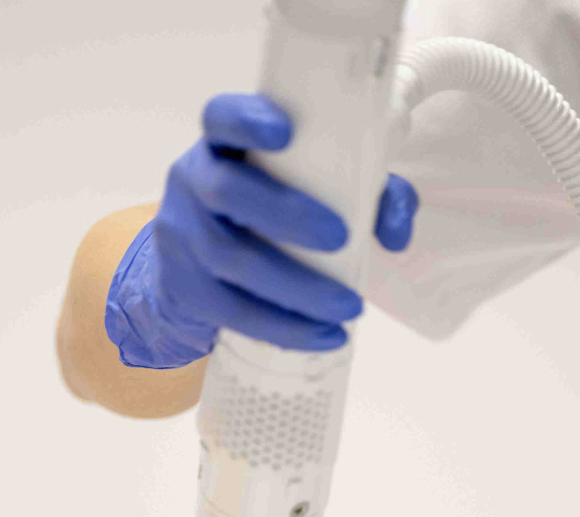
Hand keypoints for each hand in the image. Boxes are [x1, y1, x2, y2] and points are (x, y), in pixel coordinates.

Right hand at [105, 92, 418, 368]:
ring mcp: (182, 235)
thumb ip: (368, 196)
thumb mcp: (313, 190)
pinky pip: (232, 311)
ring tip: (348, 307)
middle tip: (340, 238)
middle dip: (285, 215)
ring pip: (231, 260)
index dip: (246, 120)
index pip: (221, 117)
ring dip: (297, 288)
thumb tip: (397, 233)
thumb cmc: (270, 214)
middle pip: (227, 192)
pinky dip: (284, 328)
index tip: (285, 131)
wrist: (201, 269)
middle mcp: (193, 180)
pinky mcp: (184, 287)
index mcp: (224, 144)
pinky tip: (323, 336)